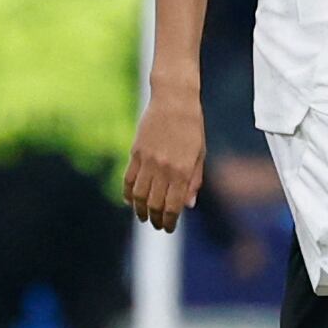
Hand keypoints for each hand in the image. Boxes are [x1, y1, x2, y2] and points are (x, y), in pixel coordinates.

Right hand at [122, 89, 206, 231]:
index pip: (173, 205)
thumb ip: (194, 181)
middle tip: (157, 225)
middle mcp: (164, 168)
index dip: (169, 221)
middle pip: (154, 204)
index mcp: (182, 170)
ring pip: (139, 195)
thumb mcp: (199, 154)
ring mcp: (147, 160)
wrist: (174, 100)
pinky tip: (131, 201)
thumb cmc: (192, 127)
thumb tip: (189, 206)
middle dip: (155, 219)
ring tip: (143, 216)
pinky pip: (128, 179)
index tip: (169, 227)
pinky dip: (128, 193)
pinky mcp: (135, 152)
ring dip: (140, 210)